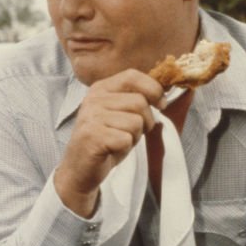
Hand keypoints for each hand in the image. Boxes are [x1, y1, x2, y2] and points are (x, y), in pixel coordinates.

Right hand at [54, 69, 162, 216]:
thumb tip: (164, 96)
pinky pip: (126, 139)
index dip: (153, 89)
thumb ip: (137, 100)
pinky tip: (111, 150)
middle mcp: (94, 99)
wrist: (80, 168)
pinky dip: (125, 148)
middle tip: (131, 133)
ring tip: (118, 141)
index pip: (132, 76)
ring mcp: (91, 117)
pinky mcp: (92, 136)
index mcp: (101, 88)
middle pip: (140, 102)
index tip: (161, 104)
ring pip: (136, 122)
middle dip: (146, 121)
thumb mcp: (121, 114)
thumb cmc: (106, 141)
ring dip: (134, 137)